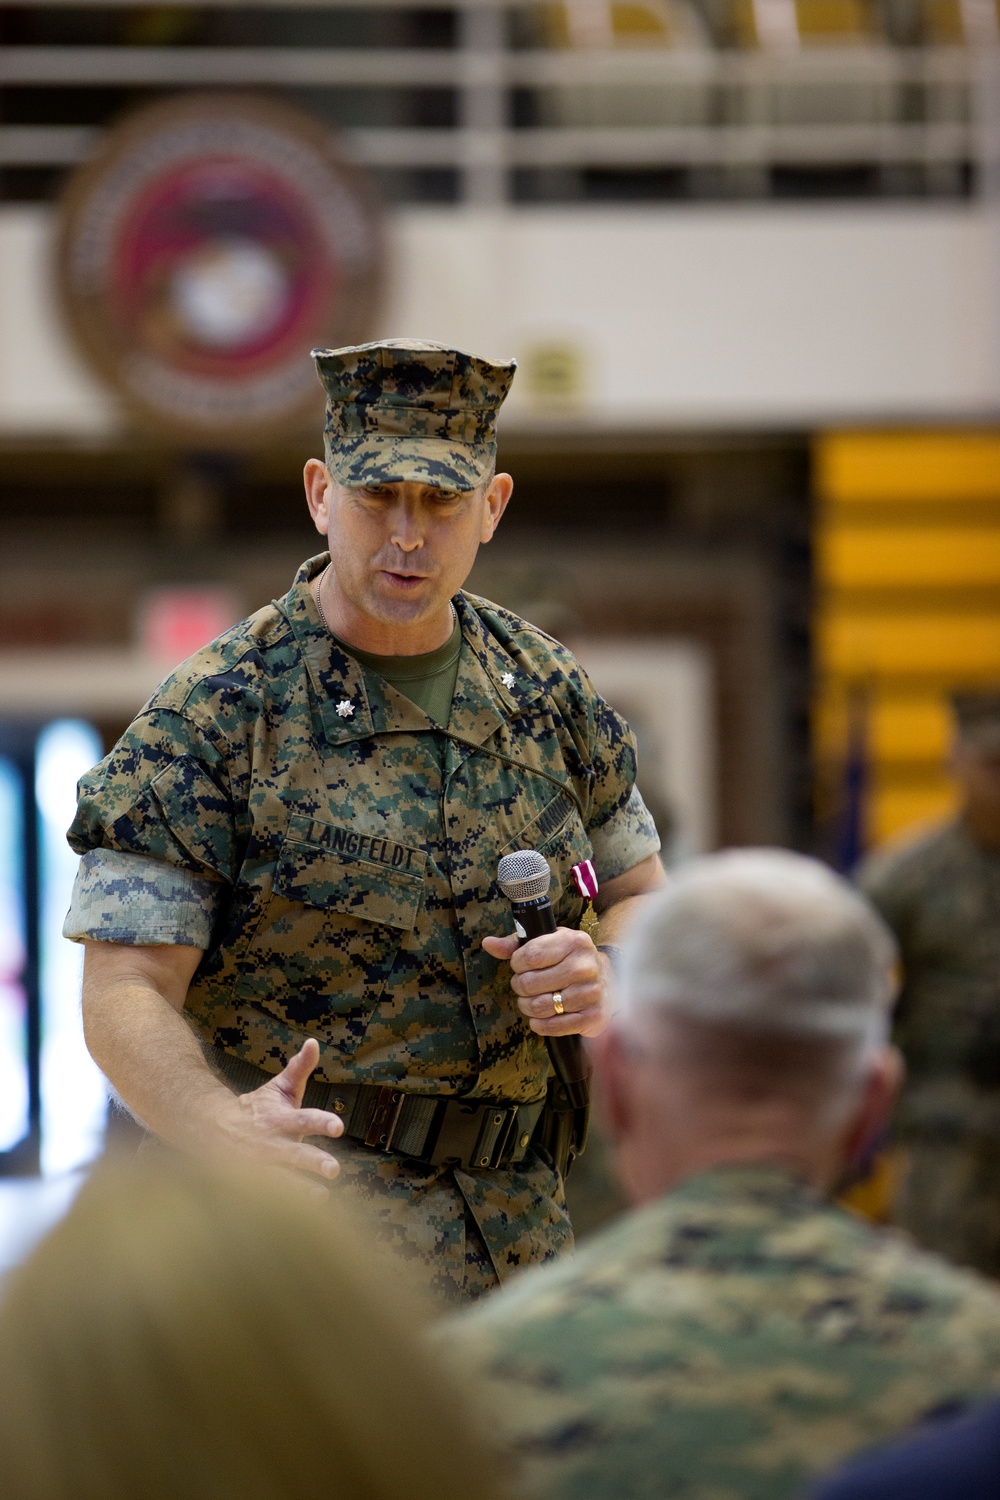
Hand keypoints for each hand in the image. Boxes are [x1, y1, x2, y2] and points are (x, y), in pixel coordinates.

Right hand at [212, 1038, 343, 1193]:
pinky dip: (281, 1208)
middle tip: (334, 1169)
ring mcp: (258, 1167)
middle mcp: (269, 1143)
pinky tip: (301, 1220)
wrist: (210, 1129)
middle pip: (293, 1153)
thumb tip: (314, 1042)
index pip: (304, 1118)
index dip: (321, 1121)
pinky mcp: (249, 1185)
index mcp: (279, 1119)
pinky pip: (267, 1198)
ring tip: (322, 1197)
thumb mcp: (277, 1088)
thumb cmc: (255, 1108)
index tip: (339, 1127)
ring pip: (280, 1180)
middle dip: (313, 1161)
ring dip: (299, 1190)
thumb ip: (299, 1068)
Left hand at [482, 928, 609, 1038]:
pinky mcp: (593, 1017)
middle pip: (529, 983)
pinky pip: (552, 1026)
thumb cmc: (570, 960)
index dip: (517, 964)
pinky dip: (540, 1024)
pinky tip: (542, 1018)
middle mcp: (585, 965)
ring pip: (539, 1007)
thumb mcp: (548, 944)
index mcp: (574, 941)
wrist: (610, 981)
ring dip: (528, 1007)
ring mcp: (591, 992)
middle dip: (520, 987)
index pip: (528, 956)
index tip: (521, 966)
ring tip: (533, 1001)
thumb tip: (488, 943)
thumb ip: (516, 944)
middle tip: (525, 987)